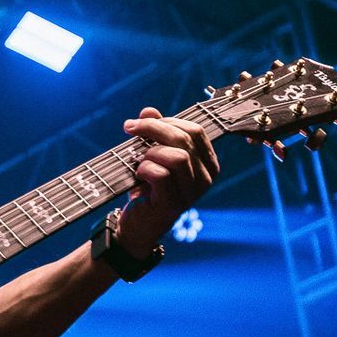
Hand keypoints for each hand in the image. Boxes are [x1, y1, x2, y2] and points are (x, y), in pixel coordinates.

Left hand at [117, 107, 217, 251]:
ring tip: (139, 162)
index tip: (140, 122)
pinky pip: (161, 174)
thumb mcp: (151, 156)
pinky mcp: (174, 204)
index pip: (195, 130)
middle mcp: (206, 178)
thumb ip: (154, 132)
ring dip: (150, 152)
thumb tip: (149, 111)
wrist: (136, 225)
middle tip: (129, 129)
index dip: (166, 121)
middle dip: (152, 128)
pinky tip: (138, 177)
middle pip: (185, 139)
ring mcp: (192, 193)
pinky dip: (144, 169)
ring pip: (177, 156)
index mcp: (207, 163)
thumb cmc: (147, 188)